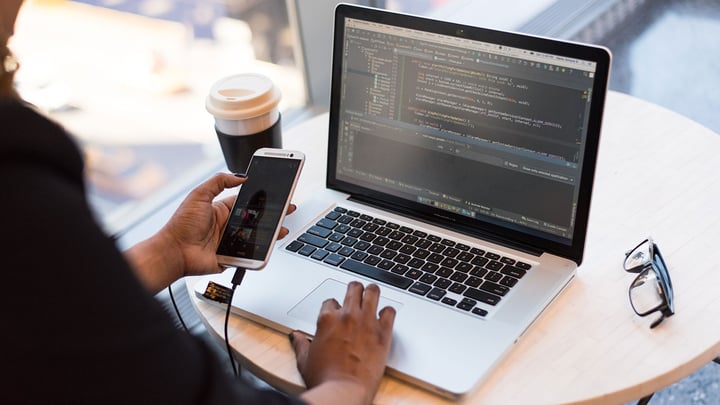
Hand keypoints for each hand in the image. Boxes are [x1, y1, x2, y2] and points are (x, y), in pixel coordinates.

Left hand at [125, 172, 295, 292]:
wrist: (174, 252)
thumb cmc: (181, 225)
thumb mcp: (199, 195)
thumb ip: (219, 182)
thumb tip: (240, 176)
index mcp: (221, 209)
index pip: (247, 202)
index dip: (261, 198)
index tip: (275, 193)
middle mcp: (227, 225)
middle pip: (256, 219)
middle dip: (272, 214)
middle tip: (287, 209)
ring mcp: (230, 241)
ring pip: (256, 236)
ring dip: (271, 232)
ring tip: (282, 228)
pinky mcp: (231, 256)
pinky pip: (250, 253)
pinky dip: (260, 251)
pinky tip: (270, 244)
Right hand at [291, 282, 395, 404]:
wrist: (343, 391)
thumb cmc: (324, 379)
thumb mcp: (305, 360)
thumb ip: (300, 344)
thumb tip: (296, 336)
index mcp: (327, 319)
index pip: (331, 301)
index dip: (334, 307)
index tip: (336, 314)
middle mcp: (347, 316)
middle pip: (354, 288)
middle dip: (354, 290)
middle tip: (357, 294)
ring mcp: (366, 322)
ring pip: (373, 292)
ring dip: (372, 292)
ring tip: (372, 295)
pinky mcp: (383, 332)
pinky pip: (390, 311)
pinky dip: (388, 312)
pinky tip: (385, 316)